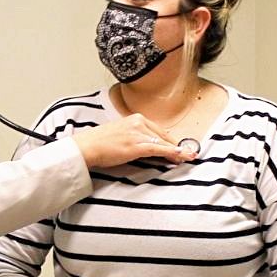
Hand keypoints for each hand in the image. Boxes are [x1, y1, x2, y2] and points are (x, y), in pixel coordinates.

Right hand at [71, 113, 196, 167]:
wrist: (87, 146)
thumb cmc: (99, 142)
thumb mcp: (119, 134)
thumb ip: (133, 137)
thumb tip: (144, 146)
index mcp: (135, 118)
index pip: (158, 130)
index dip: (170, 140)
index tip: (178, 147)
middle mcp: (139, 123)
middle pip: (163, 136)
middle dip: (176, 146)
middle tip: (188, 154)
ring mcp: (139, 134)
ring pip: (163, 143)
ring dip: (177, 152)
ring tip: (188, 157)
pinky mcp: (137, 145)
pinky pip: (159, 150)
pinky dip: (172, 153)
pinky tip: (180, 157)